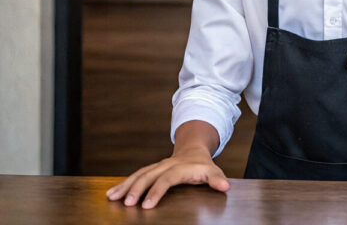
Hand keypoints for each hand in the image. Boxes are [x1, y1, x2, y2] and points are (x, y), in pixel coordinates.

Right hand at [105, 146, 229, 208]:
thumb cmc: (202, 166)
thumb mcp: (213, 171)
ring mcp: (157, 166)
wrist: (193, 151)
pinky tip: (112, 193)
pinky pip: (135, 175)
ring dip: (125, 185)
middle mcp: (166, 165)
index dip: (157, 191)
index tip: (147, 205)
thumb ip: (217, 179)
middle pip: (149, 175)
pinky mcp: (150, 169)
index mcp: (180, 167)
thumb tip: (225, 186)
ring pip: (139, 174)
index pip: (167, 179)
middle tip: (127, 203)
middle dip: (136, 189)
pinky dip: (123, 184)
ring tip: (112, 197)